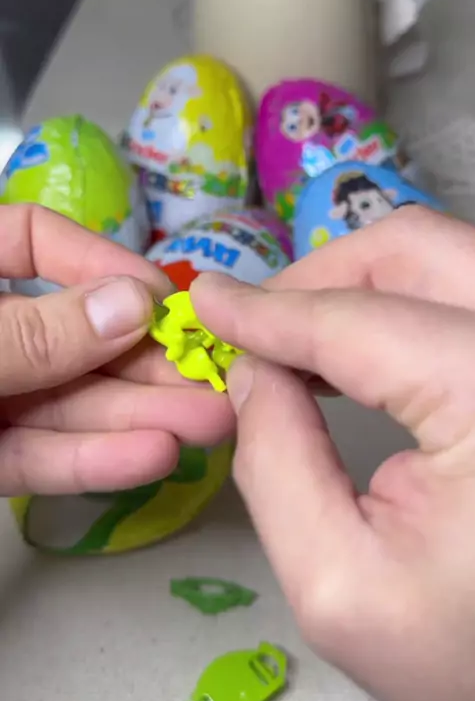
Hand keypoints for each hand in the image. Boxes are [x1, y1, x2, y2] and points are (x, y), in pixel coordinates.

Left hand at [0, 205, 232, 495]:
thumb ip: (33, 332)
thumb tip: (135, 304)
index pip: (32, 239)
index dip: (101, 261)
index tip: (163, 300)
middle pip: (68, 335)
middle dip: (143, 361)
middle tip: (217, 380)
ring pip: (62, 403)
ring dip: (136, 415)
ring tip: (211, 423)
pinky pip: (30, 458)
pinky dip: (87, 461)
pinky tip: (153, 457)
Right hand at [191, 207, 474, 700]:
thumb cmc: (461, 646)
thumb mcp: (337, 581)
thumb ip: (274, 462)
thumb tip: (251, 364)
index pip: (362, 321)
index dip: (272, 310)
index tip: (206, 304)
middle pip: (415, 251)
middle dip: (319, 278)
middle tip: (256, 324)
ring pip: (440, 257)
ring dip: (357, 286)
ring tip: (295, 338)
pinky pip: (458, 291)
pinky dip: (394, 303)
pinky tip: (352, 347)